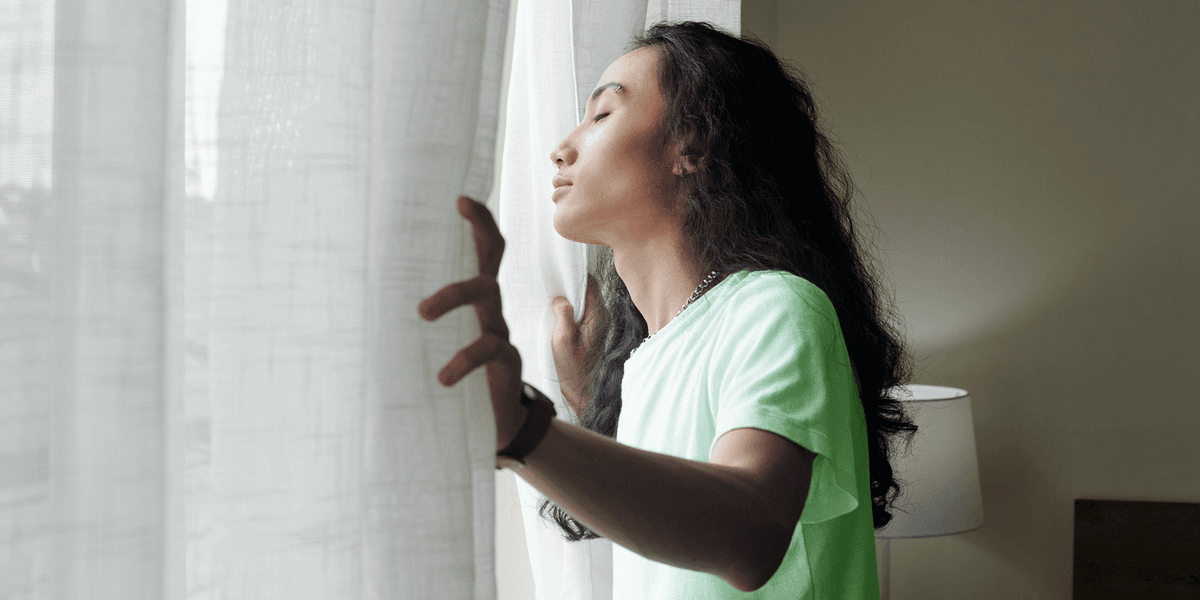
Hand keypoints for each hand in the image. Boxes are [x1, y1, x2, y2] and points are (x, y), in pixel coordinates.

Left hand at [417, 196, 524, 449]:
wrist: (491, 427)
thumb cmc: (449, 379)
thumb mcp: (425, 349)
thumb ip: (397, 330)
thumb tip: (333, 310)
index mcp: (470, 301)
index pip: (479, 251)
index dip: (477, 222)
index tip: (459, 198)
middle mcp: (488, 309)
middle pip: (491, 258)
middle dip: (481, 228)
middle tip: (459, 209)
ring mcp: (499, 333)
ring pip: (486, 296)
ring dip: (453, 295)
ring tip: (422, 312)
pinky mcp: (506, 364)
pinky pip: (489, 350)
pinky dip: (464, 360)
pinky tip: (443, 378)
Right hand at [551, 273, 601, 417]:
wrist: (582, 392)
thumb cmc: (573, 370)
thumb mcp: (563, 341)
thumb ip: (563, 315)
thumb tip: (560, 297)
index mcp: (598, 317)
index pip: (590, 285)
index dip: (575, 275)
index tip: (559, 272)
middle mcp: (601, 318)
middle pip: (586, 291)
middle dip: (569, 287)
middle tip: (551, 286)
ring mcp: (596, 325)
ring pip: (582, 302)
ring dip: (567, 299)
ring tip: (551, 300)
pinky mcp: (589, 333)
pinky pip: (579, 313)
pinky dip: (568, 310)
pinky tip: (556, 315)